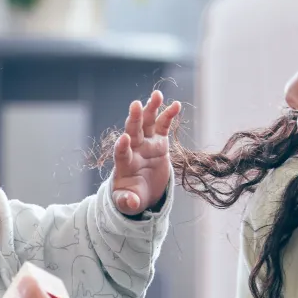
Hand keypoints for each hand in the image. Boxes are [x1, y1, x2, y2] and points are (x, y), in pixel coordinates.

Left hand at [111, 89, 180, 214]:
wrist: (142, 192)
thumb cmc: (132, 197)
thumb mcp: (129, 203)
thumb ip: (127, 202)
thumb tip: (129, 202)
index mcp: (124, 164)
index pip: (121, 153)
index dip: (122, 147)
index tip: (123, 139)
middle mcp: (134, 149)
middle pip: (133, 131)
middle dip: (134, 118)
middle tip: (135, 104)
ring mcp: (147, 144)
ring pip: (148, 122)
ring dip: (151, 108)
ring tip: (157, 94)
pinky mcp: (159, 143)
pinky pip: (163, 126)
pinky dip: (168, 115)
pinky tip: (176, 104)